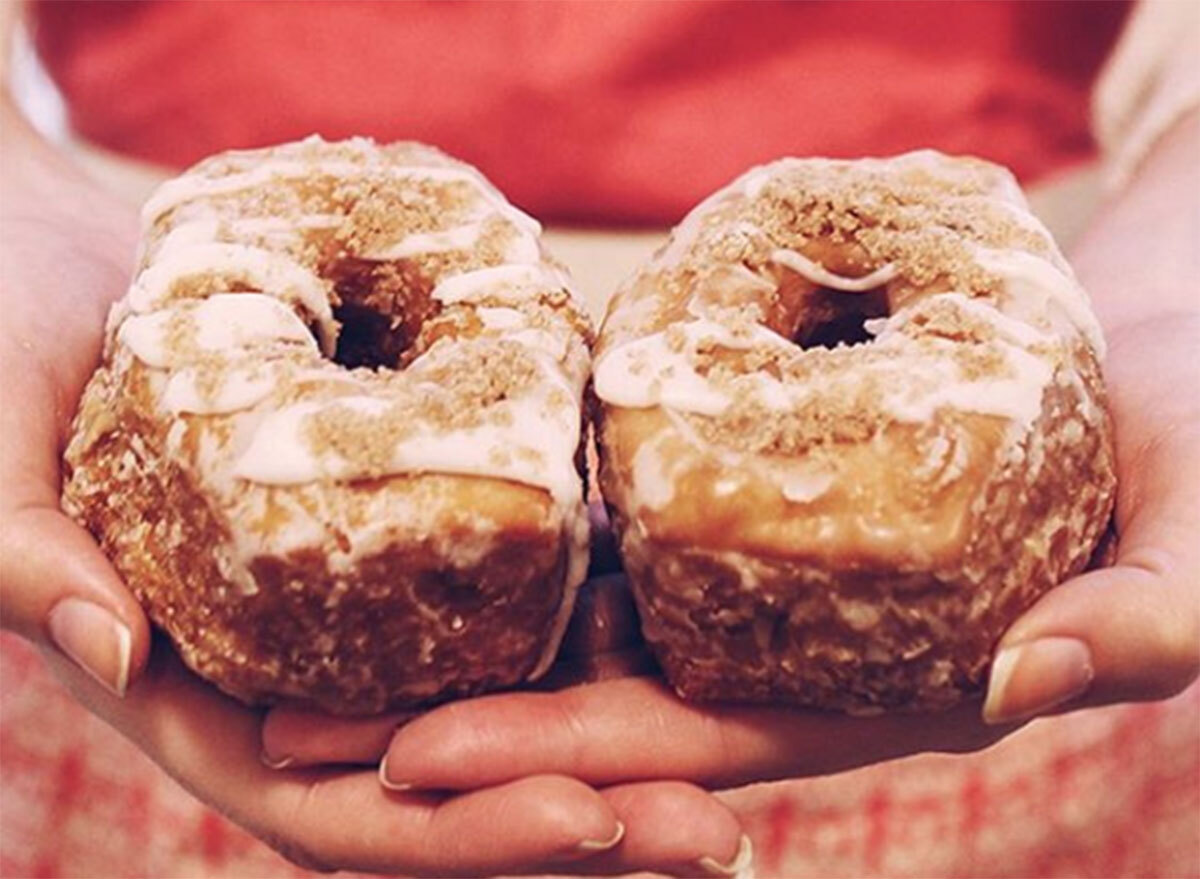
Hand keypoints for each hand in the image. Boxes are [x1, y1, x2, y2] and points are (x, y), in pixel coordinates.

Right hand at [0, 122, 748, 875]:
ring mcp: (360, 609)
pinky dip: (593, 621)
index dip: (458, 833)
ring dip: (614, 739)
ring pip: (499, 698)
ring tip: (743, 761)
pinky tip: (688, 624)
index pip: (338, 809)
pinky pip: (506, 589)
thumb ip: (25, 557)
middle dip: (580, 816)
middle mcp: (299, 674)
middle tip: (717, 835)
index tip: (587, 823)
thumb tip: (112, 648)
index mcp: (205, 696)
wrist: (56, 266)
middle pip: (452, 780)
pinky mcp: (407, 530)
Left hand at [264, 119, 1199, 814]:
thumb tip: (1033, 686)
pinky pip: (630, 510)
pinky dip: (533, 530)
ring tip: (310, 650)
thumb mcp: (1199, 541)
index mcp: (886, 683)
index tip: (416, 776)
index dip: (562, 770)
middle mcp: (807, 637)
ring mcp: (774, 562)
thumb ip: (1137, 624)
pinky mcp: (754, 477)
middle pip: (614, 696)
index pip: (700, 749)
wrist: (1171, 344)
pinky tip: (428, 527)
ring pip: (603, 611)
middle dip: (462, 724)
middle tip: (298, 737)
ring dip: (465, 631)